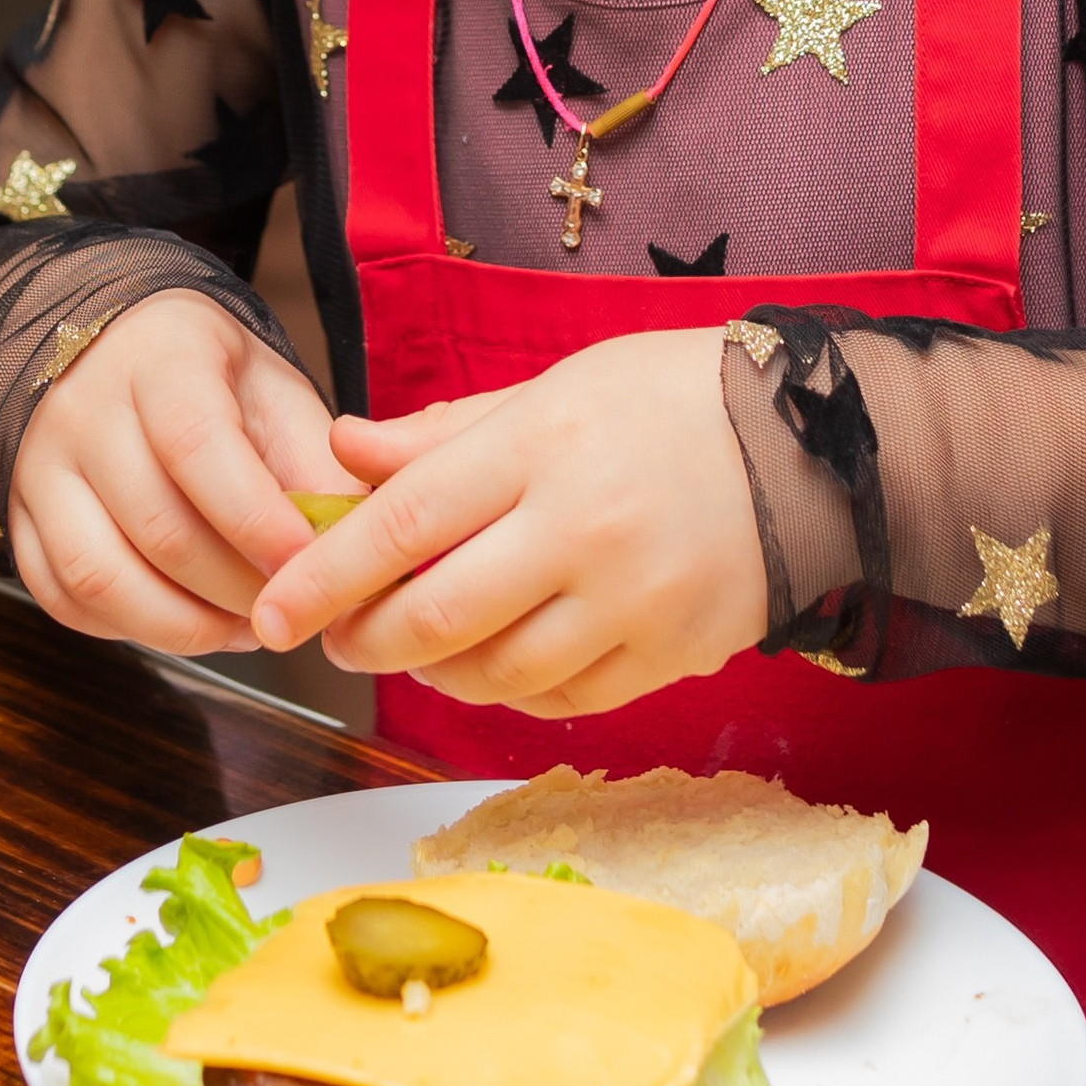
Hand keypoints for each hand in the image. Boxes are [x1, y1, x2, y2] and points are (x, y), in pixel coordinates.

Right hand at [11, 290, 342, 656]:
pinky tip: (183, 621)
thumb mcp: (273, 390)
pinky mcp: (20, 521)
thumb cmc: (207, 378)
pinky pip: (64, 599)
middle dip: (234, 588)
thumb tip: (355, 542)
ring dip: (183, 625)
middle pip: (155, 525)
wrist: (114, 351)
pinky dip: (129, 629)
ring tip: (241, 626)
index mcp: (159, 361)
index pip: (195, 445)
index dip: (255, 519)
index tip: (306, 565)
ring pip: (99, 576)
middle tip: (288, 607)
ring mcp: (39, 470)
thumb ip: (316, 462)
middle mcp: (84, 412)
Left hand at [250, 329, 767, 715]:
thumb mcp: (552, 387)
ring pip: (495, 673)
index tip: (271, 611)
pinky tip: (496, 662)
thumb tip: (341, 454)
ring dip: (434, 672)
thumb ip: (442, 436)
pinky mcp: (670, 653)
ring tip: (416, 647)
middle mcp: (584, 528)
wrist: (814, 446)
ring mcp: (632, 600)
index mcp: (543, 446)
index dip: (324, 575)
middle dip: (365, 640)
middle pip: (437, 616)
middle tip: (337, 639)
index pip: (404, 523)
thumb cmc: (670, 401)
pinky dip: (511, 690)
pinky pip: (563, 698)